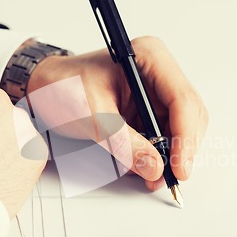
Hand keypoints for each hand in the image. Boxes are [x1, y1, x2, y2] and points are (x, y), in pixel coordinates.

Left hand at [28, 37, 208, 190]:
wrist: (46, 87)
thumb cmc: (63, 87)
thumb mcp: (92, 115)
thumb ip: (124, 142)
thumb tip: (155, 168)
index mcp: (149, 58)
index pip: (182, 99)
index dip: (185, 136)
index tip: (179, 167)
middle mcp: (159, 72)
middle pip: (189, 115)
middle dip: (181, 149)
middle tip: (169, 177)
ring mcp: (157, 91)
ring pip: (182, 127)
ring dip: (172, 155)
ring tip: (153, 176)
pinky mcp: (150, 108)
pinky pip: (166, 134)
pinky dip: (159, 153)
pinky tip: (146, 166)